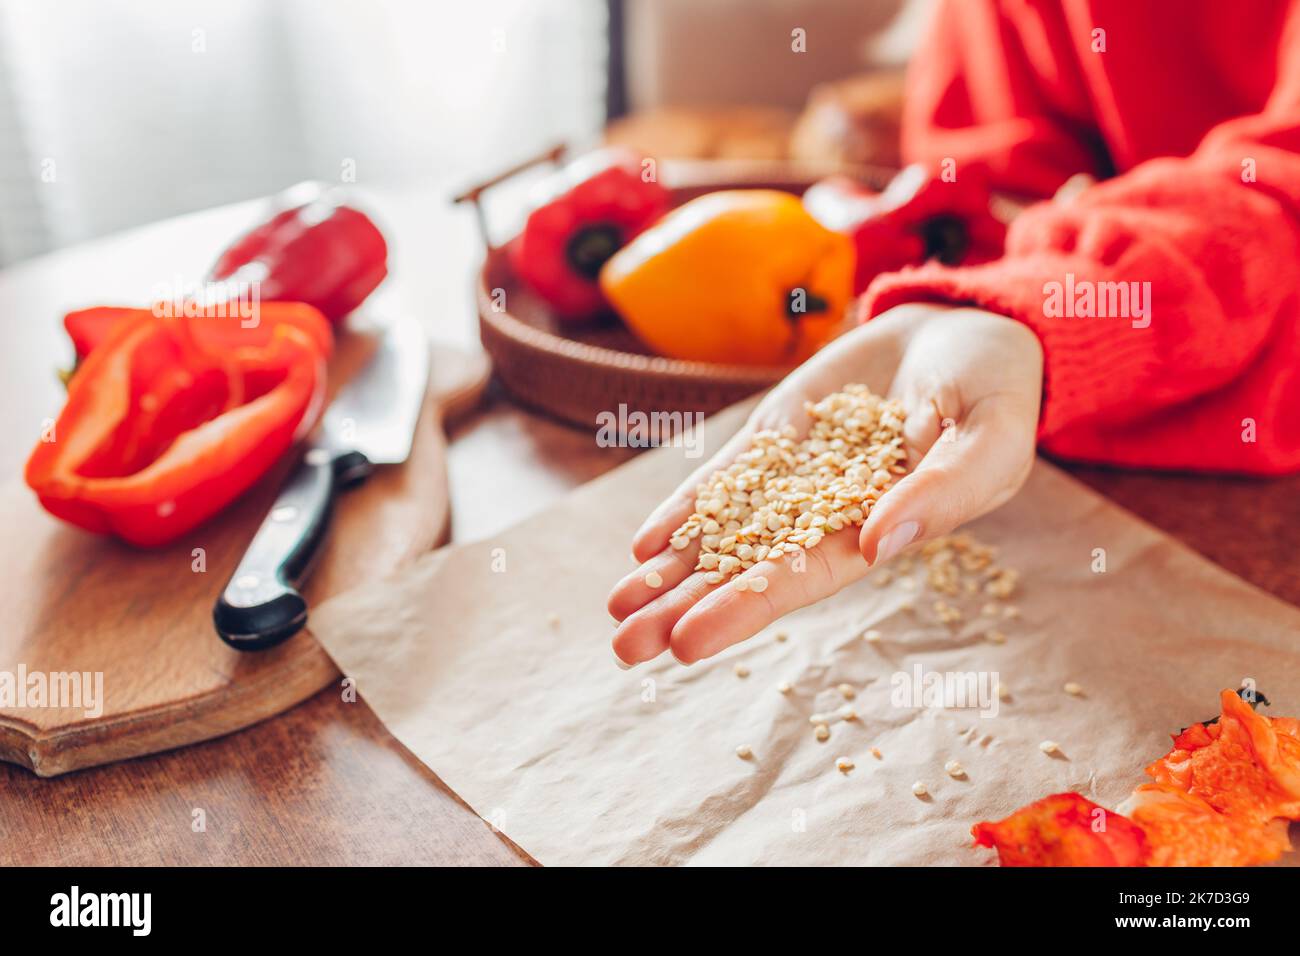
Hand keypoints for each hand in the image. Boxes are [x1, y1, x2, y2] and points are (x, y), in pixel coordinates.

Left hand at [608, 303, 1042, 666]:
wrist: (964, 329)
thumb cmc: (996, 392)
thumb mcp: (991, 440)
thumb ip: (944, 492)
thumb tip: (878, 545)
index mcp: (879, 528)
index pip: (800, 578)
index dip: (743, 608)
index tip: (685, 642)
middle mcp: (826, 514)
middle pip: (745, 566)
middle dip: (684, 604)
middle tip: (624, 645)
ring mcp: (794, 474)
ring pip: (722, 529)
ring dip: (670, 569)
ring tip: (615, 607)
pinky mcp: (775, 435)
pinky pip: (724, 478)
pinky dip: (685, 509)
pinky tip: (644, 544)